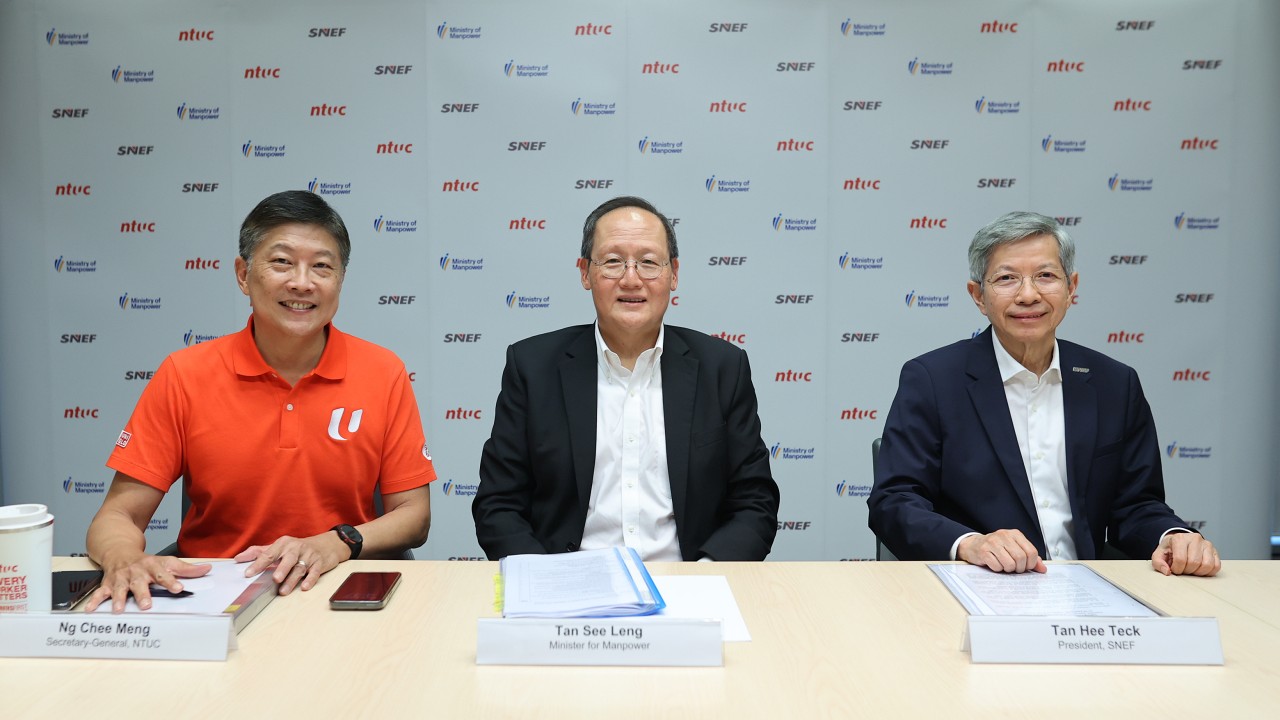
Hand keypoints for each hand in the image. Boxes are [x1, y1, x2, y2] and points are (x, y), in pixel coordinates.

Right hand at [84, 555, 211, 612]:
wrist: (119, 550)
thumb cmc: (146, 561)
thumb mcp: (167, 561)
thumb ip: (187, 569)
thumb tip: (208, 569)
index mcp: (152, 566)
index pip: (164, 573)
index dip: (172, 581)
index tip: (179, 588)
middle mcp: (136, 572)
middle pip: (140, 583)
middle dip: (143, 594)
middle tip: (147, 605)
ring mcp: (121, 578)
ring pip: (121, 588)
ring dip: (119, 599)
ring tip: (120, 610)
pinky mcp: (108, 584)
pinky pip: (100, 592)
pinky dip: (95, 601)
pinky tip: (91, 610)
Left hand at [235, 532, 349, 594]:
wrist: (326, 545)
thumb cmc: (297, 548)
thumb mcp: (279, 547)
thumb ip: (259, 552)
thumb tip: (238, 558)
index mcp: (283, 543)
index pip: (269, 554)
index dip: (258, 564)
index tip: (248, 574)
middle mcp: (296, 548)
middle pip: (289, 559)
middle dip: (282, 569)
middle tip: (275, 579)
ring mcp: (309, 555)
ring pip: (300, 568)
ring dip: (292, 580)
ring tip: (284, 591)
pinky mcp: (320, 562)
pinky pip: (315, 571)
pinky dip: (310, 579)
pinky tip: (305, 586)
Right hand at [957, 529, 1046, 573]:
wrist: (974, 545)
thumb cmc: (997, 548)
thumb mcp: (1015, 549)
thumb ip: (1030, 558)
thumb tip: (1043, 569)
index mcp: (1015, 534)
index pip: (1031, 551)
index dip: (1031, 564)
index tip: (1026, 567)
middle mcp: (1004, 535)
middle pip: (1021, 558)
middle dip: (1019, 568)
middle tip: (1014, 568)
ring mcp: (993, 542)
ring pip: (1009, 563)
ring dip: (1008, 569)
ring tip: (1004, 566)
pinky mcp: (983, 551)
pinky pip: (997, 566)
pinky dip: (998, 569)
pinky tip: (995, 564)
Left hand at [1151, 532, 1220, 576]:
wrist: (1180, 542)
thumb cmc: (1169, 550)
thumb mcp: (1159, 554)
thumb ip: (1158, 563)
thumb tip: (1167, 572)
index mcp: (1179, 538)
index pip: (1180, 559)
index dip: (1177, 569)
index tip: (1174, 568)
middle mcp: (1195, 539)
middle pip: (1194, 563)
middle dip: (1187, 571)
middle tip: (1183, 569)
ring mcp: (1207, 544)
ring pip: (1207, 565)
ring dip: (1198, 572)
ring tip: (1191, 569)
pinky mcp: (1215, 551)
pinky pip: (1216, 566)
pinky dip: (1208, 572)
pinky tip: (1199, 569)